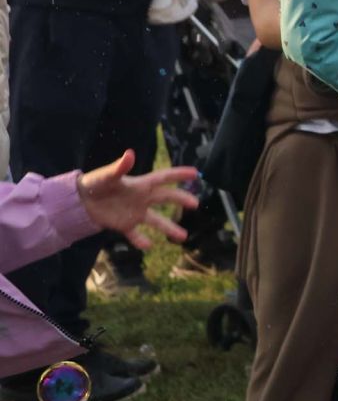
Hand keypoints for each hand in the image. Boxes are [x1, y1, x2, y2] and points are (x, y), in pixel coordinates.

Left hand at [78, 152, 200, 249]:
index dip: (179, 174)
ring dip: (169, 227)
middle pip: (166, 198)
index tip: (196, 173)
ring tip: (183, 236)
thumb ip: (119, 167)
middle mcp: (142, 198)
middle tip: (195, 204)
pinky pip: (136, 234)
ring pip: (156, 220)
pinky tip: (148, 246)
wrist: (78, 201)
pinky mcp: (125, 225)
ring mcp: (135, 212)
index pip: (164, 178)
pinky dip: (141, 240)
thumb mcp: (106, 176)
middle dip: (181, 199)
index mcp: (140, 185)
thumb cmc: (94, 184)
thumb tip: (130, 154)